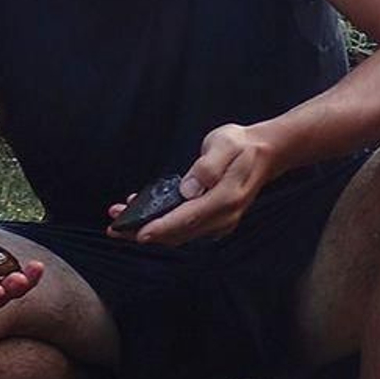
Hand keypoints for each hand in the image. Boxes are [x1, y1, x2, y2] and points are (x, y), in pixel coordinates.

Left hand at [113, 123, 276, 244]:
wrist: (265, 153)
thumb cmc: (241, 145)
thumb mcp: (225, 144)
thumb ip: (207, 166)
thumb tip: (188, 189)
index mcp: (225, 199)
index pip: (188, 219)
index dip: (161, 228)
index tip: (139, 234)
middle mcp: (223, 217)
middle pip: (178, 233)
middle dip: (144, 232)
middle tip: (114, 227)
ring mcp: (219, 222)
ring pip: (178, 233)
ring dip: (149, 229)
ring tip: (120, 218)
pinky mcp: (213, 220)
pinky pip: (183, 227)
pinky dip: (161, 224)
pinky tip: (141, 212)